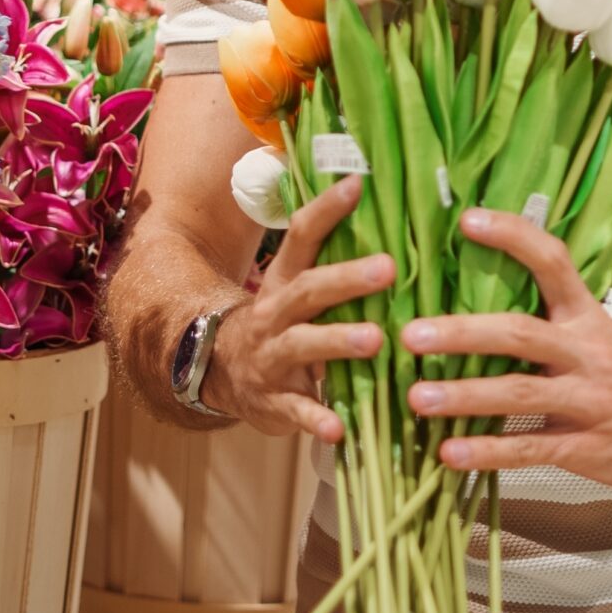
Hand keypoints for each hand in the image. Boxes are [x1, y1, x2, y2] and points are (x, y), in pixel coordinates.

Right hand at [203, 176, 393, 442]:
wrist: (221, 372)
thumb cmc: (281, 322)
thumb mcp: (296, 289)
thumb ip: (334, 262)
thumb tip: (389, 221)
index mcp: (285, 280)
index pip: (303, 235)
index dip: (327, 209)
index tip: (357, 183)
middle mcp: (274, 313)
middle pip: (309, 290)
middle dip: (347, 279)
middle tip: (387, 267)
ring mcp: (271, 357)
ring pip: (302, 345)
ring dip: (338, 342)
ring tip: (375, 341)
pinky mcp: (273, 401)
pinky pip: (295, 410)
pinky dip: (316, 420)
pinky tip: (339, 429)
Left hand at [398, 207, 611, 488]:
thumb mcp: (591, 331)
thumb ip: (542, 316)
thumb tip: (466, 289)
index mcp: (584, 315)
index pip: (553, 263)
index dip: (513, 238)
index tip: (467, 221)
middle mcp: (586, 351)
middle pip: (521, 334)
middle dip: (463, 334)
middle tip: (412, 335)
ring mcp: (587, 401)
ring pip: (520, 394)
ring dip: (464, 396)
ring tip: (416, 399)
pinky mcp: (584, 447)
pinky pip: (530, 448)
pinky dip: (487, 452)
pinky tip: (447, 453)